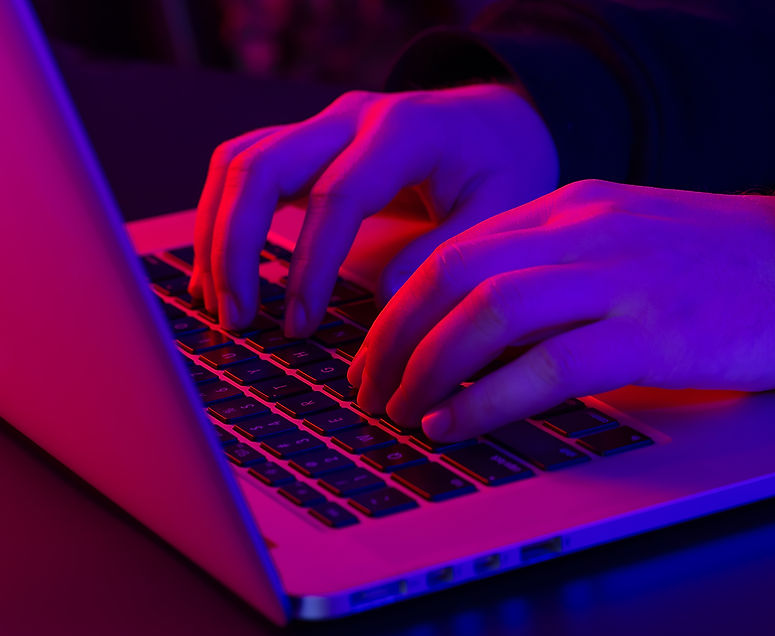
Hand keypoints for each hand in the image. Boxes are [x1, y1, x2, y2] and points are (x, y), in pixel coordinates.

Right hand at [189, 84, 557, 335]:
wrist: (499, 125)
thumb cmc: (504, 169)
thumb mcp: (502, 212)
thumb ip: (443, 255)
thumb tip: (380, 310)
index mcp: (403, 129)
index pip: (336, 196)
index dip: (309, 266)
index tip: (299, 326)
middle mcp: (351, 116)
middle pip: (259, 167)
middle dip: (233, 247)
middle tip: (237, 319)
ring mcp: (323, 125)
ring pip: (237, 163)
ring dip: (216, 235)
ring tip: (220, 306)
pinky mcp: (309, 145)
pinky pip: (245, 170)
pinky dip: (223, 219)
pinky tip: (221, 273)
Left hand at [349, 180, 774, 440]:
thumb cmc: (719, 264)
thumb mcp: (624, 237)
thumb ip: (554, 266)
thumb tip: (476, 323)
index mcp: (572, 207)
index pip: (457, 248)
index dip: (399, 305)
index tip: (375, 351)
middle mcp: (585, 231)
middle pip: (454, 273)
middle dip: (393, 336)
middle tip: (370, 388)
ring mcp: (621, 277)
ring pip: (489, 311)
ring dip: (428, 367)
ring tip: (403, 411)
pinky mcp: (654, 333)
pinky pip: (548, 364)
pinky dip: (488, 398)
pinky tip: (458, 425)